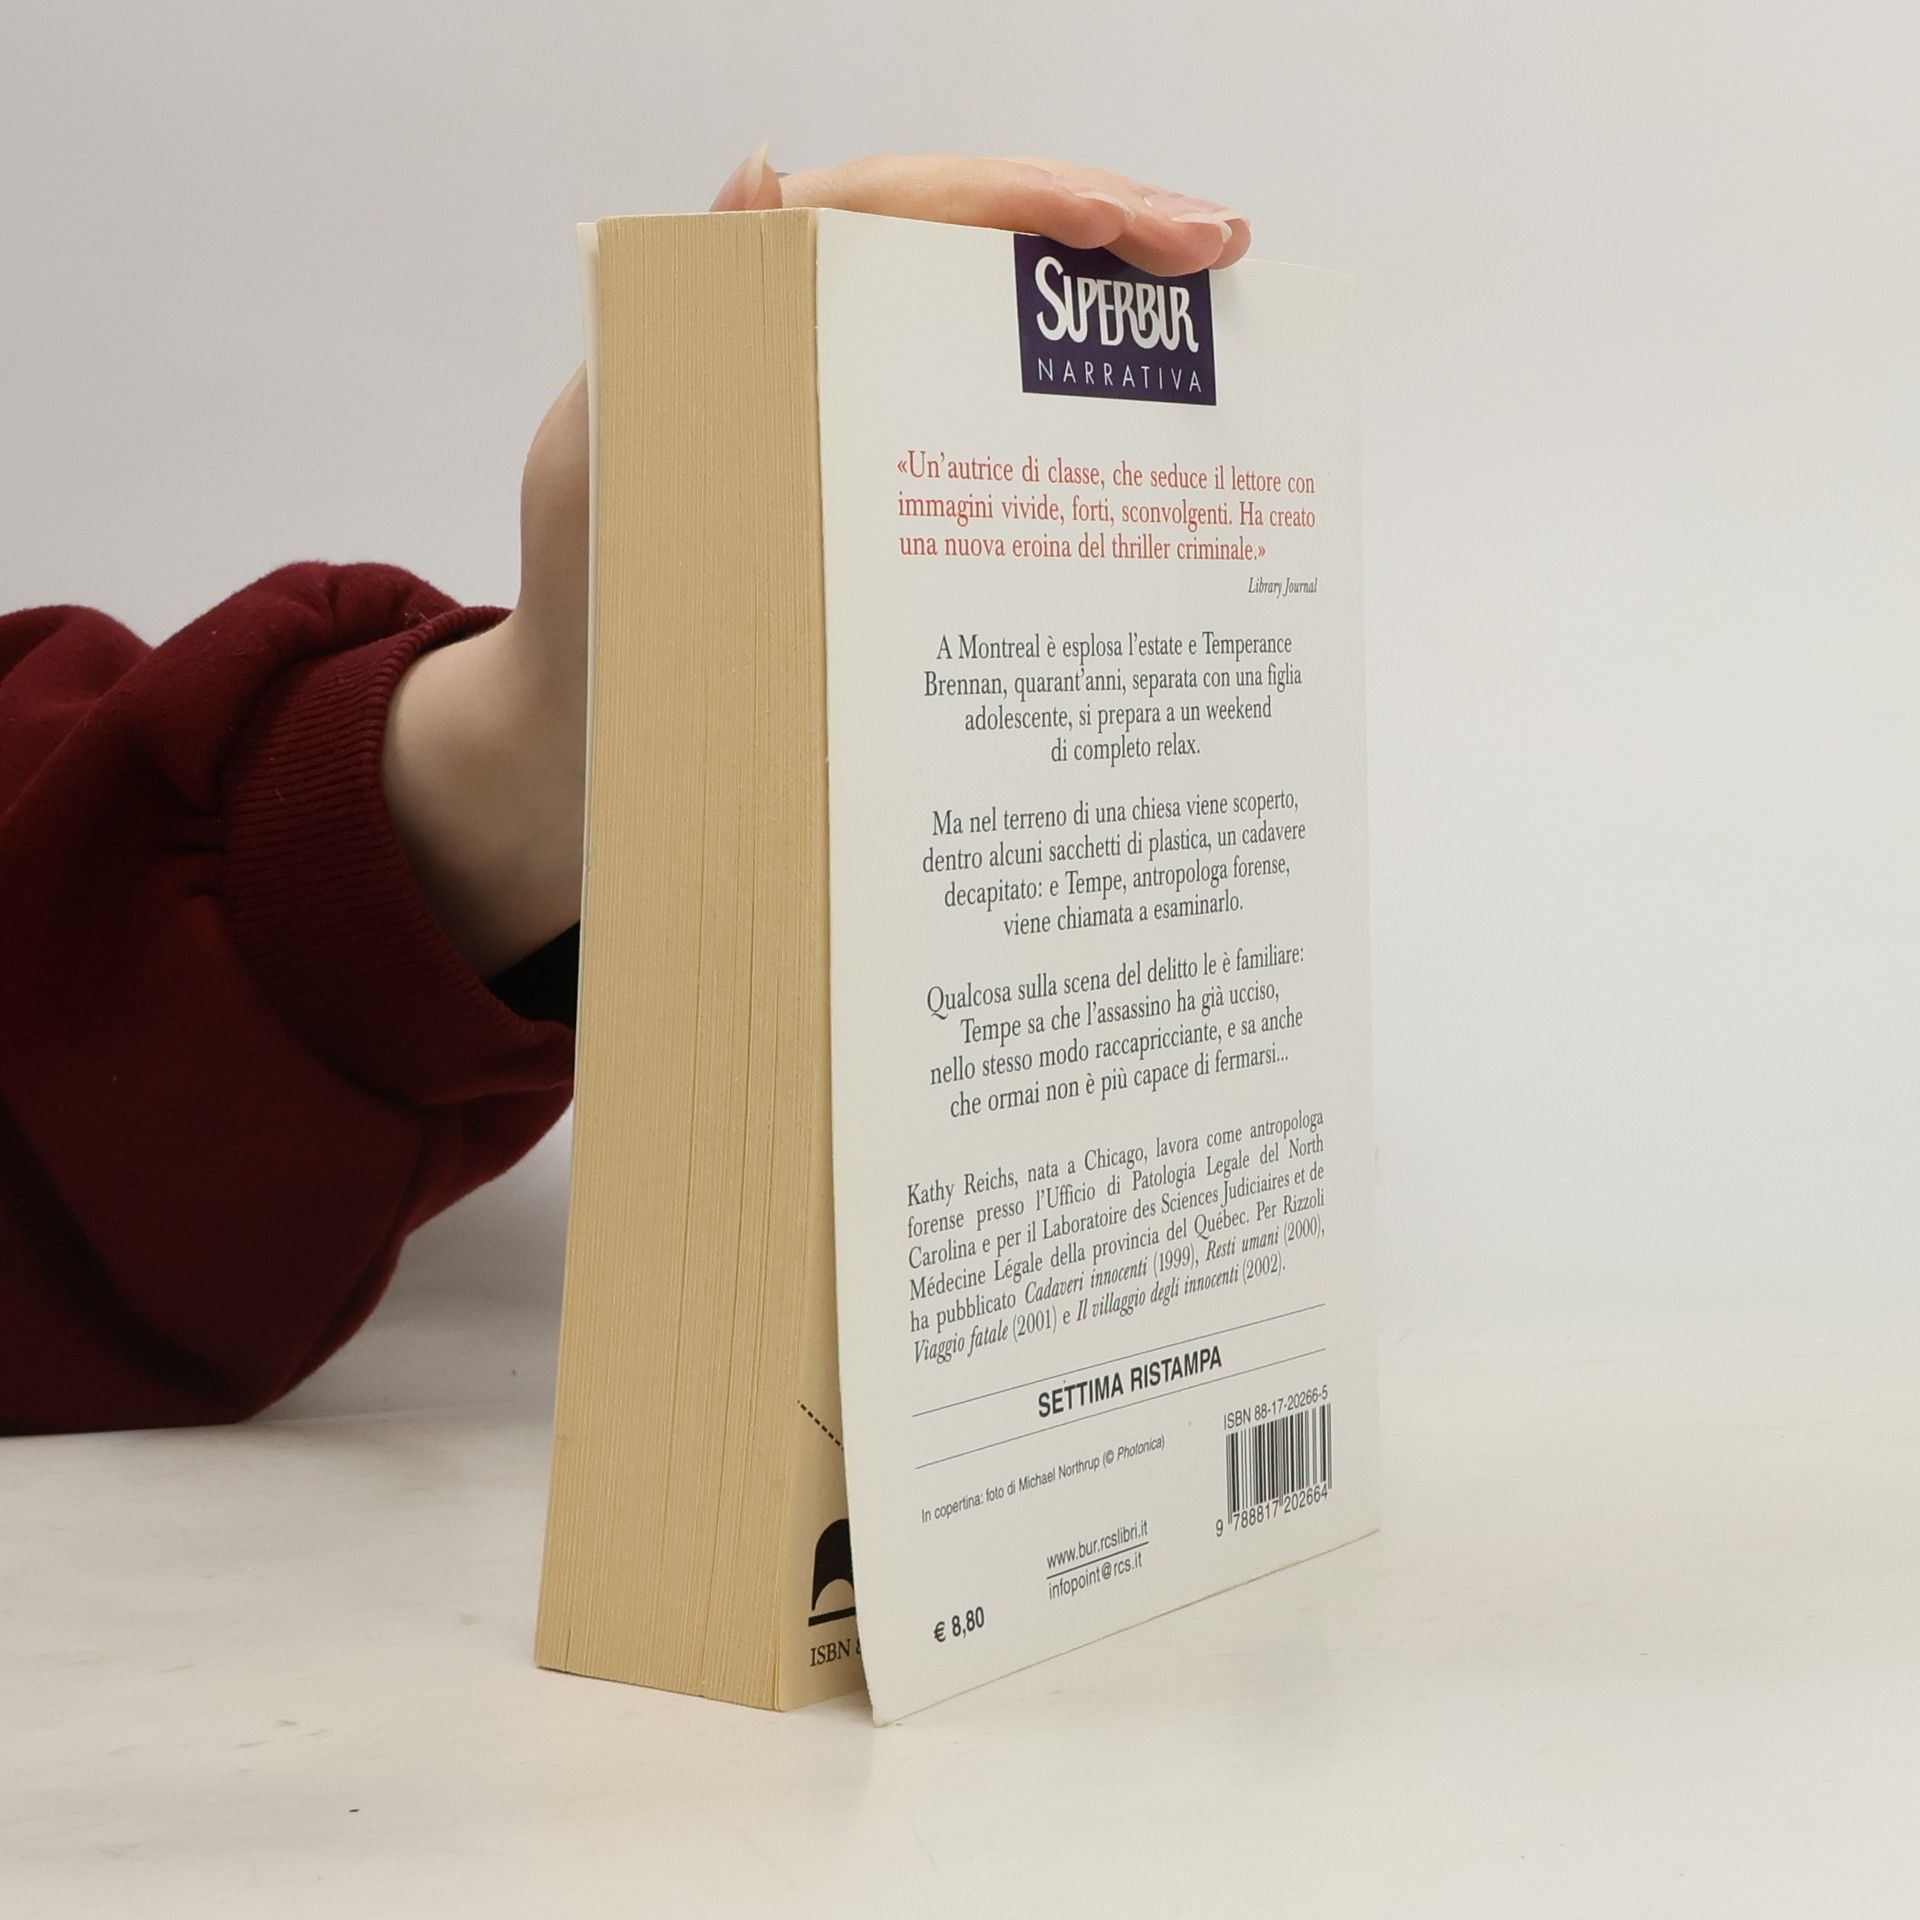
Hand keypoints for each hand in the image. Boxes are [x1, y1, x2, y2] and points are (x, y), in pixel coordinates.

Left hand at [383, 150, 1253, 978]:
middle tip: (1221, 248)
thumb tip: (763, 174)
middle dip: (1105, 233)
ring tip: (1215, 305)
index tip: (1139, 228)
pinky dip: (1070, 423)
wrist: (594, 748)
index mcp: (738, 308)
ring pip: (993, 333)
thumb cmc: (587, 617)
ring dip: (1106, 316)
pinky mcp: (883, 489)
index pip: (905, 211)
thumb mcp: (608, 463)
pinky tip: (1149, 433)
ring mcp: (855, 413)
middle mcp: (806, 341)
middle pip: (972, 249)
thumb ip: (676, 328)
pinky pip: (986, 431)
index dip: (1028, 201)